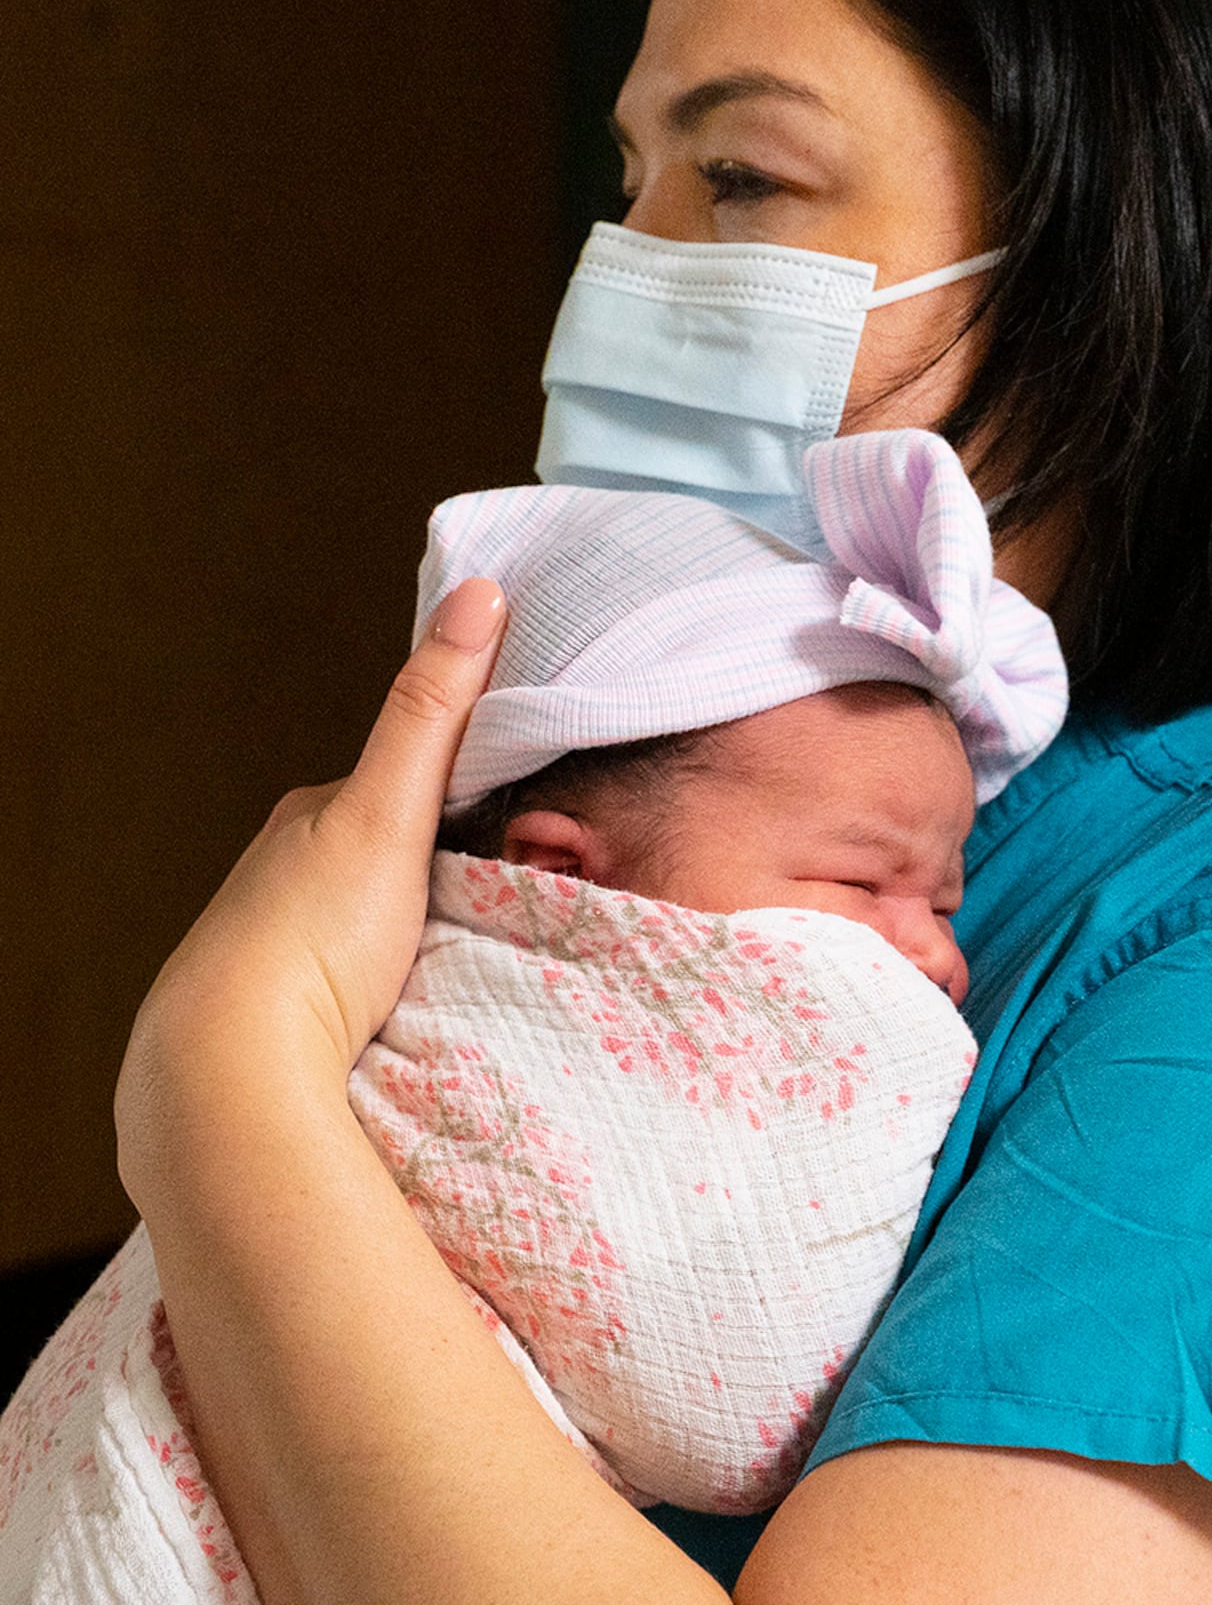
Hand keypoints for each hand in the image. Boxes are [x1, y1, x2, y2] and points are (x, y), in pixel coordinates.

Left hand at [116, 577, 505, 1197]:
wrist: (233, 1072)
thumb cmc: (310, 933)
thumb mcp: (389, 809)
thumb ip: (435, 710)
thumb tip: (479, 591)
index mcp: (306, 816)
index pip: (401, 778)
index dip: (465, 784)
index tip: (525, 802)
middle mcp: (284, 874)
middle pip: (391, 850)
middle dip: (446, 862)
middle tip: (519, 883)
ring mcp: (284, 948)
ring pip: (375, 919)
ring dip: (424, 928)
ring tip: (483, 950)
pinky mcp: (292, 1017)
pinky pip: (363, 981)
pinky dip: (399, 980)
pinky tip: (427, 1002)